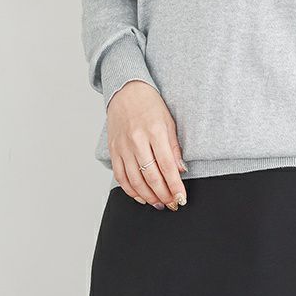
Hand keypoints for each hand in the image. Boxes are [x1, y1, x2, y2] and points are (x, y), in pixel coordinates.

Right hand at [106, 80, 188, 210]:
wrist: (126, 91)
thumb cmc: (150, 105)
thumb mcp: (169, 121)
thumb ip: (174, 147)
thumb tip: (181, 170)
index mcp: (155, 131)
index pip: (167, 165)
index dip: (175, 185)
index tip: (181, 198)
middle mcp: (137, 140)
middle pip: (151, 176)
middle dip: (164, 195)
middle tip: (172, 204)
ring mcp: (123, 146)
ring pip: (135, 180)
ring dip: (148, 196)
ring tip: (159, 204)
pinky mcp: (113, 150)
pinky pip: (120, 176)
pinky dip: (131, 190)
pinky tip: (141, 196)